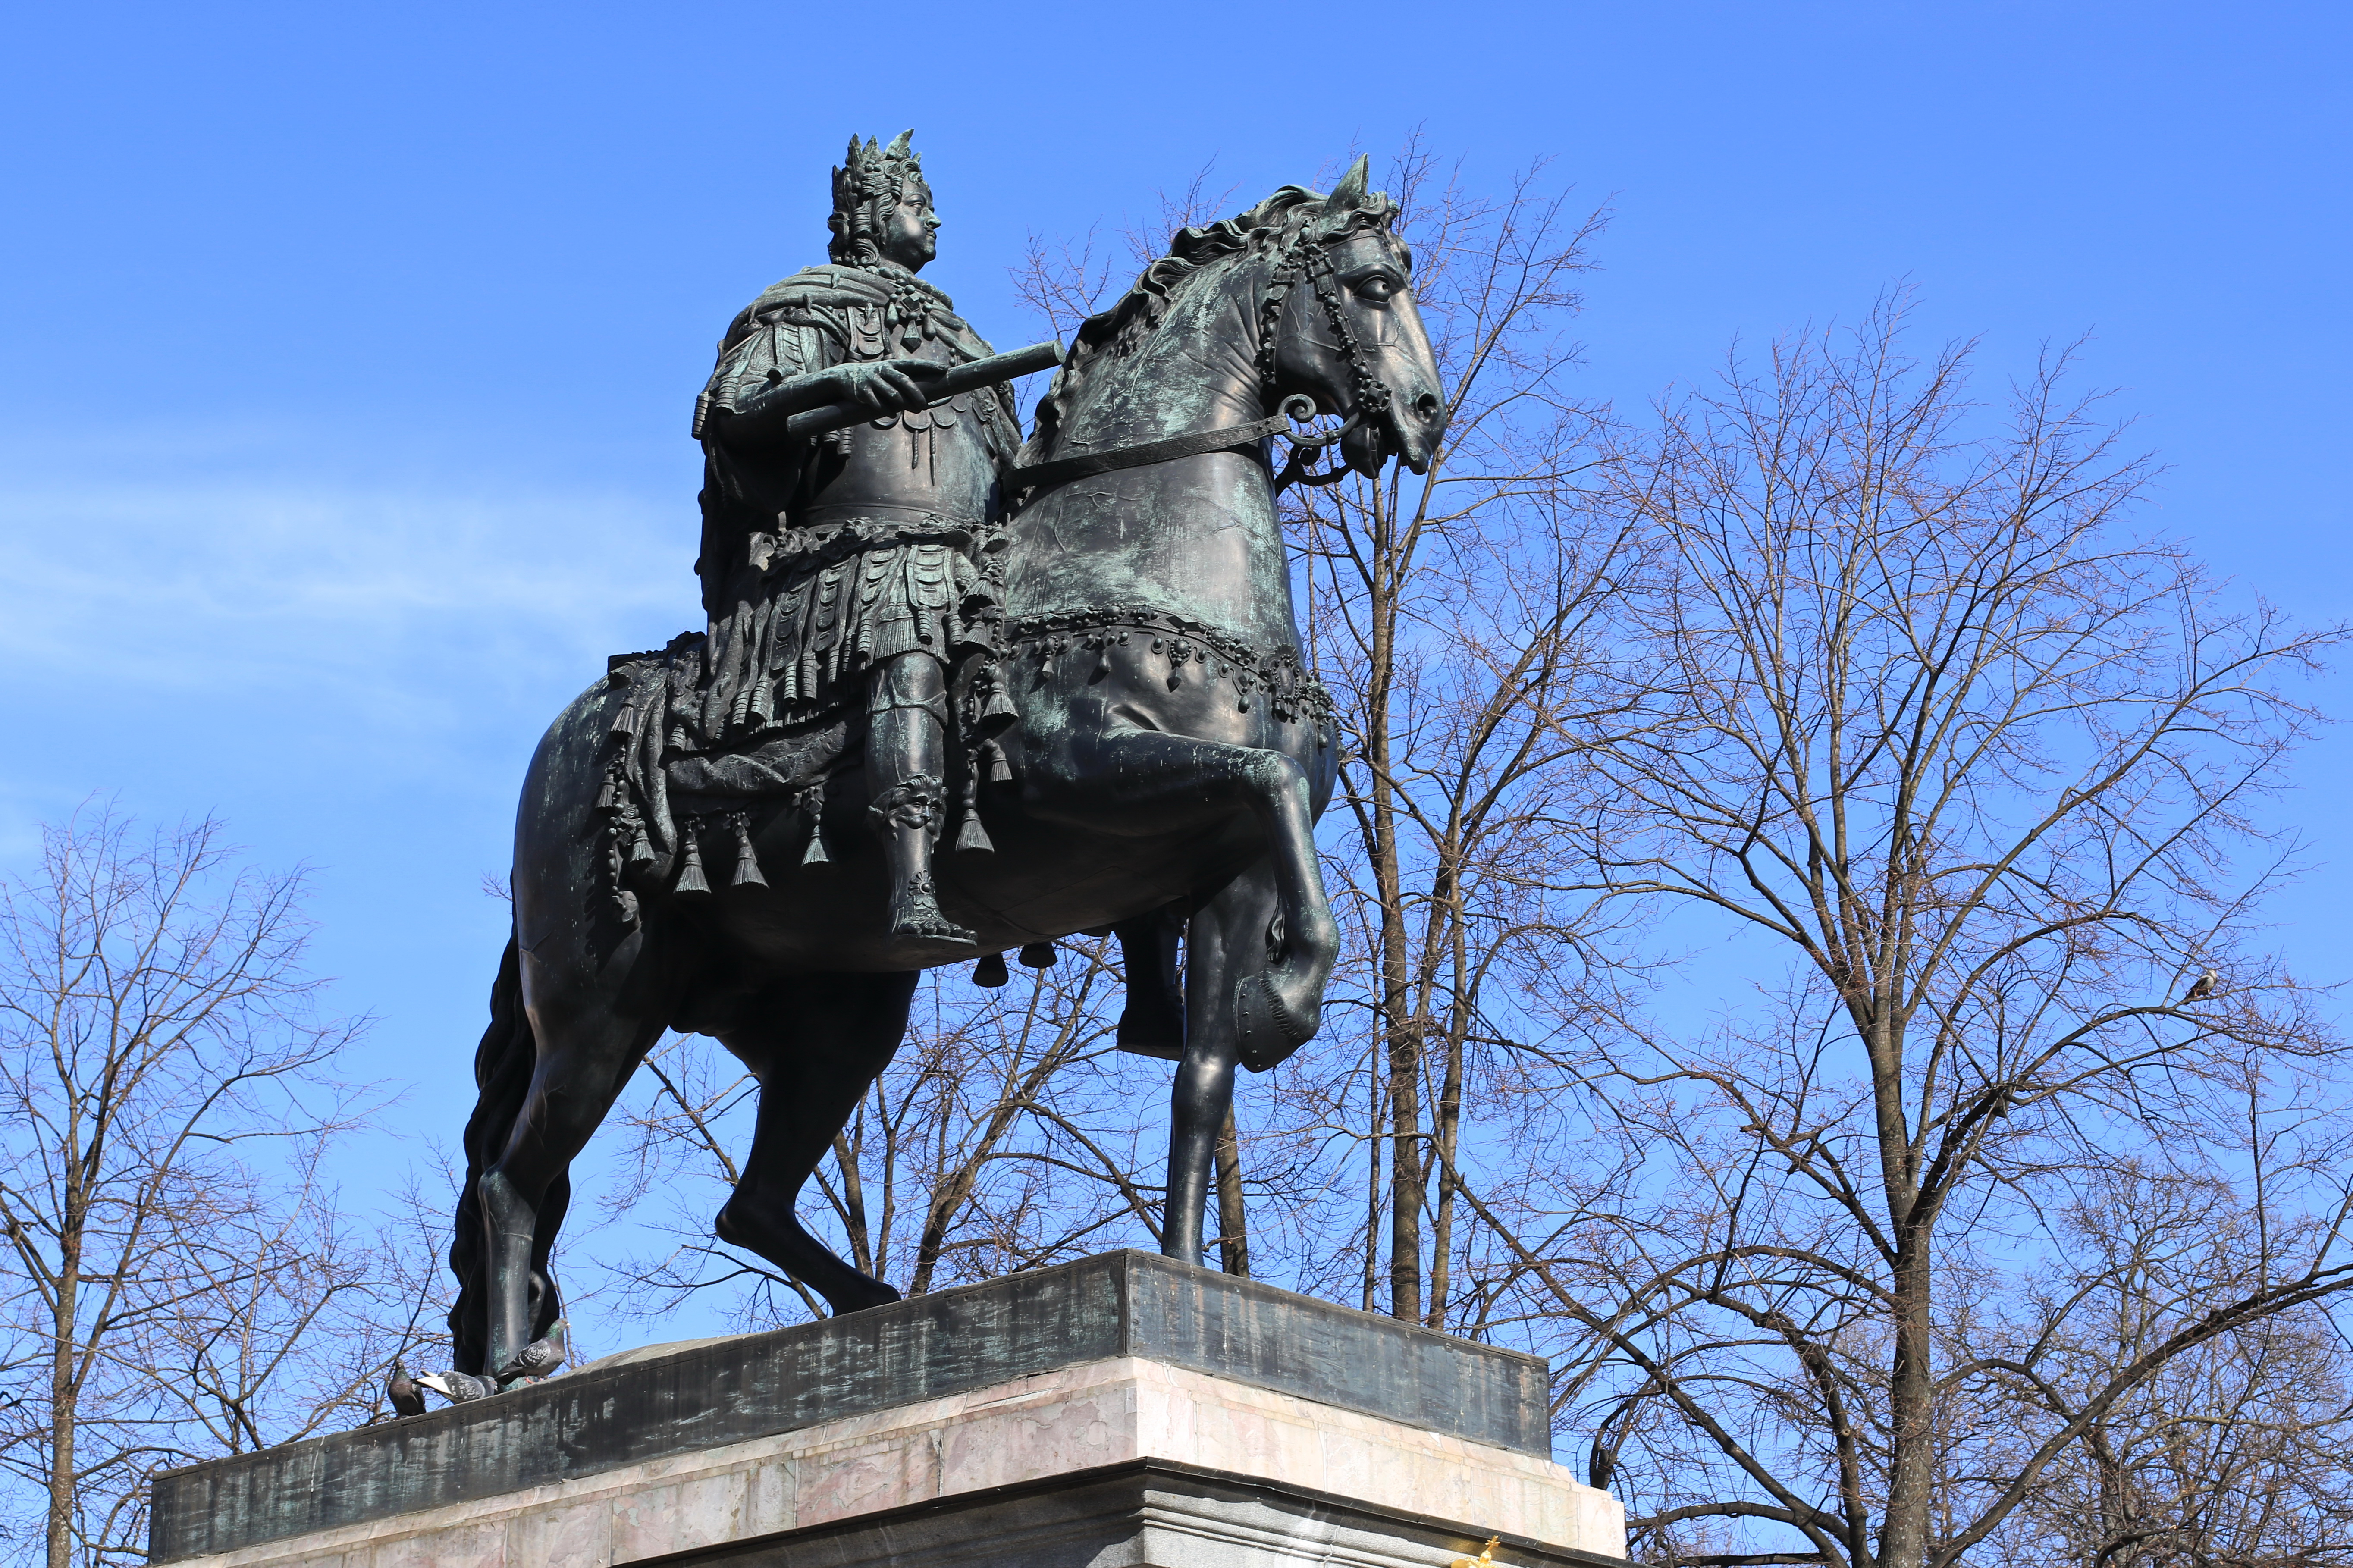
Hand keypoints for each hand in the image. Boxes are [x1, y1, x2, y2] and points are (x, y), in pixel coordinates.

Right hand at [825, 358, 945, 414]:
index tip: (944, 368)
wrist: (845, 376)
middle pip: (904, 381)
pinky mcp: (862, 391)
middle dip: (916, 394)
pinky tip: (892, 414)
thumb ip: (903, 381)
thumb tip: (925, 395)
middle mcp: (883, 370)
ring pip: (891, 393)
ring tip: (914, 411)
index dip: (929, 366)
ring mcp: (873, 380)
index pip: (914, 364)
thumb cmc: (875, 378)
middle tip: (925, 406)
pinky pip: (876, 403)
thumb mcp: (888, 373)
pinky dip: (885, 409)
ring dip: (904, 404)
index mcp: (893, 365)